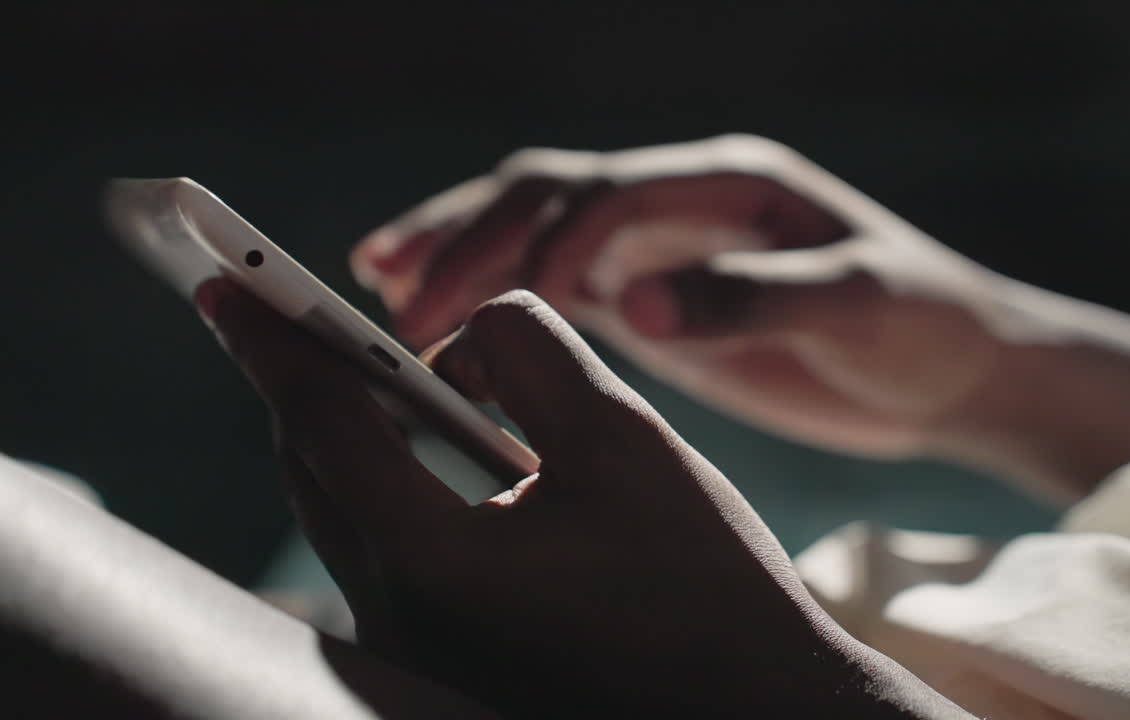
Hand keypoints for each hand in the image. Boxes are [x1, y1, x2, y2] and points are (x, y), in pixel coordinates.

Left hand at [199, 280, 963, 717]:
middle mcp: (400, 622)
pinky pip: (376, 551)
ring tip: (330, 366)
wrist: (748, 706)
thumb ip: (531, 354)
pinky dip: (375, 483)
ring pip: (339, 514)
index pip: (325, 426)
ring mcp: (412, 654)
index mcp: (438, 565)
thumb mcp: (626, 440)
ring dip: (333, 432)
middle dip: (288, 381)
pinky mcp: (437, 661)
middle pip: (312, 471)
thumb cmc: (703, 581)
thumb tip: (457, 338)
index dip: (280, 341)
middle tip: (259, 310)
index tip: (232, 284)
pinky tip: (400, 446)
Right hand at [350, 135, 1008, 457]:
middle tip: (395, 292)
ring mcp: (662, 248)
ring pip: (536, 229)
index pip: (609, 192)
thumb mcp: (861, 306)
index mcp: (730, 183)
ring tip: (381, 278)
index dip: (547, 239)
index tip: (498, 303)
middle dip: (470, 237)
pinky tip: (444, 313)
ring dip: (461, 248)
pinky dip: (496, 292)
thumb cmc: (927, 326)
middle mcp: (682, 201)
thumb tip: (632, 309)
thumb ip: (750, 299)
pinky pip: (556, 284)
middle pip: (549, 194)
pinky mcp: (655, 298)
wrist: (957, 370)